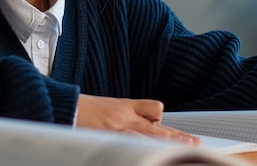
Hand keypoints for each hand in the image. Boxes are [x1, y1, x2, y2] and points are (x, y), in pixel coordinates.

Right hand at [76, 94, 200, 144]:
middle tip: (194, 144)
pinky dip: (141, 148)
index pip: (155, 109)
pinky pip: (130, 143)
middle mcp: (125, 114)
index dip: (165, 123)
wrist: (62, 103)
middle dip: (177, 137)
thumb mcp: (108, 107)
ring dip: (166, 143)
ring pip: (148, 135)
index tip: (180, 135)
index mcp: (126, 105)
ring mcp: (117, 126)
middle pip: (158, 126)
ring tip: (183, 149)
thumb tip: (147, 123)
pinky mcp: (107, 135)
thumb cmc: (83, 109)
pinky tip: (150, 153)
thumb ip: (127, 114)